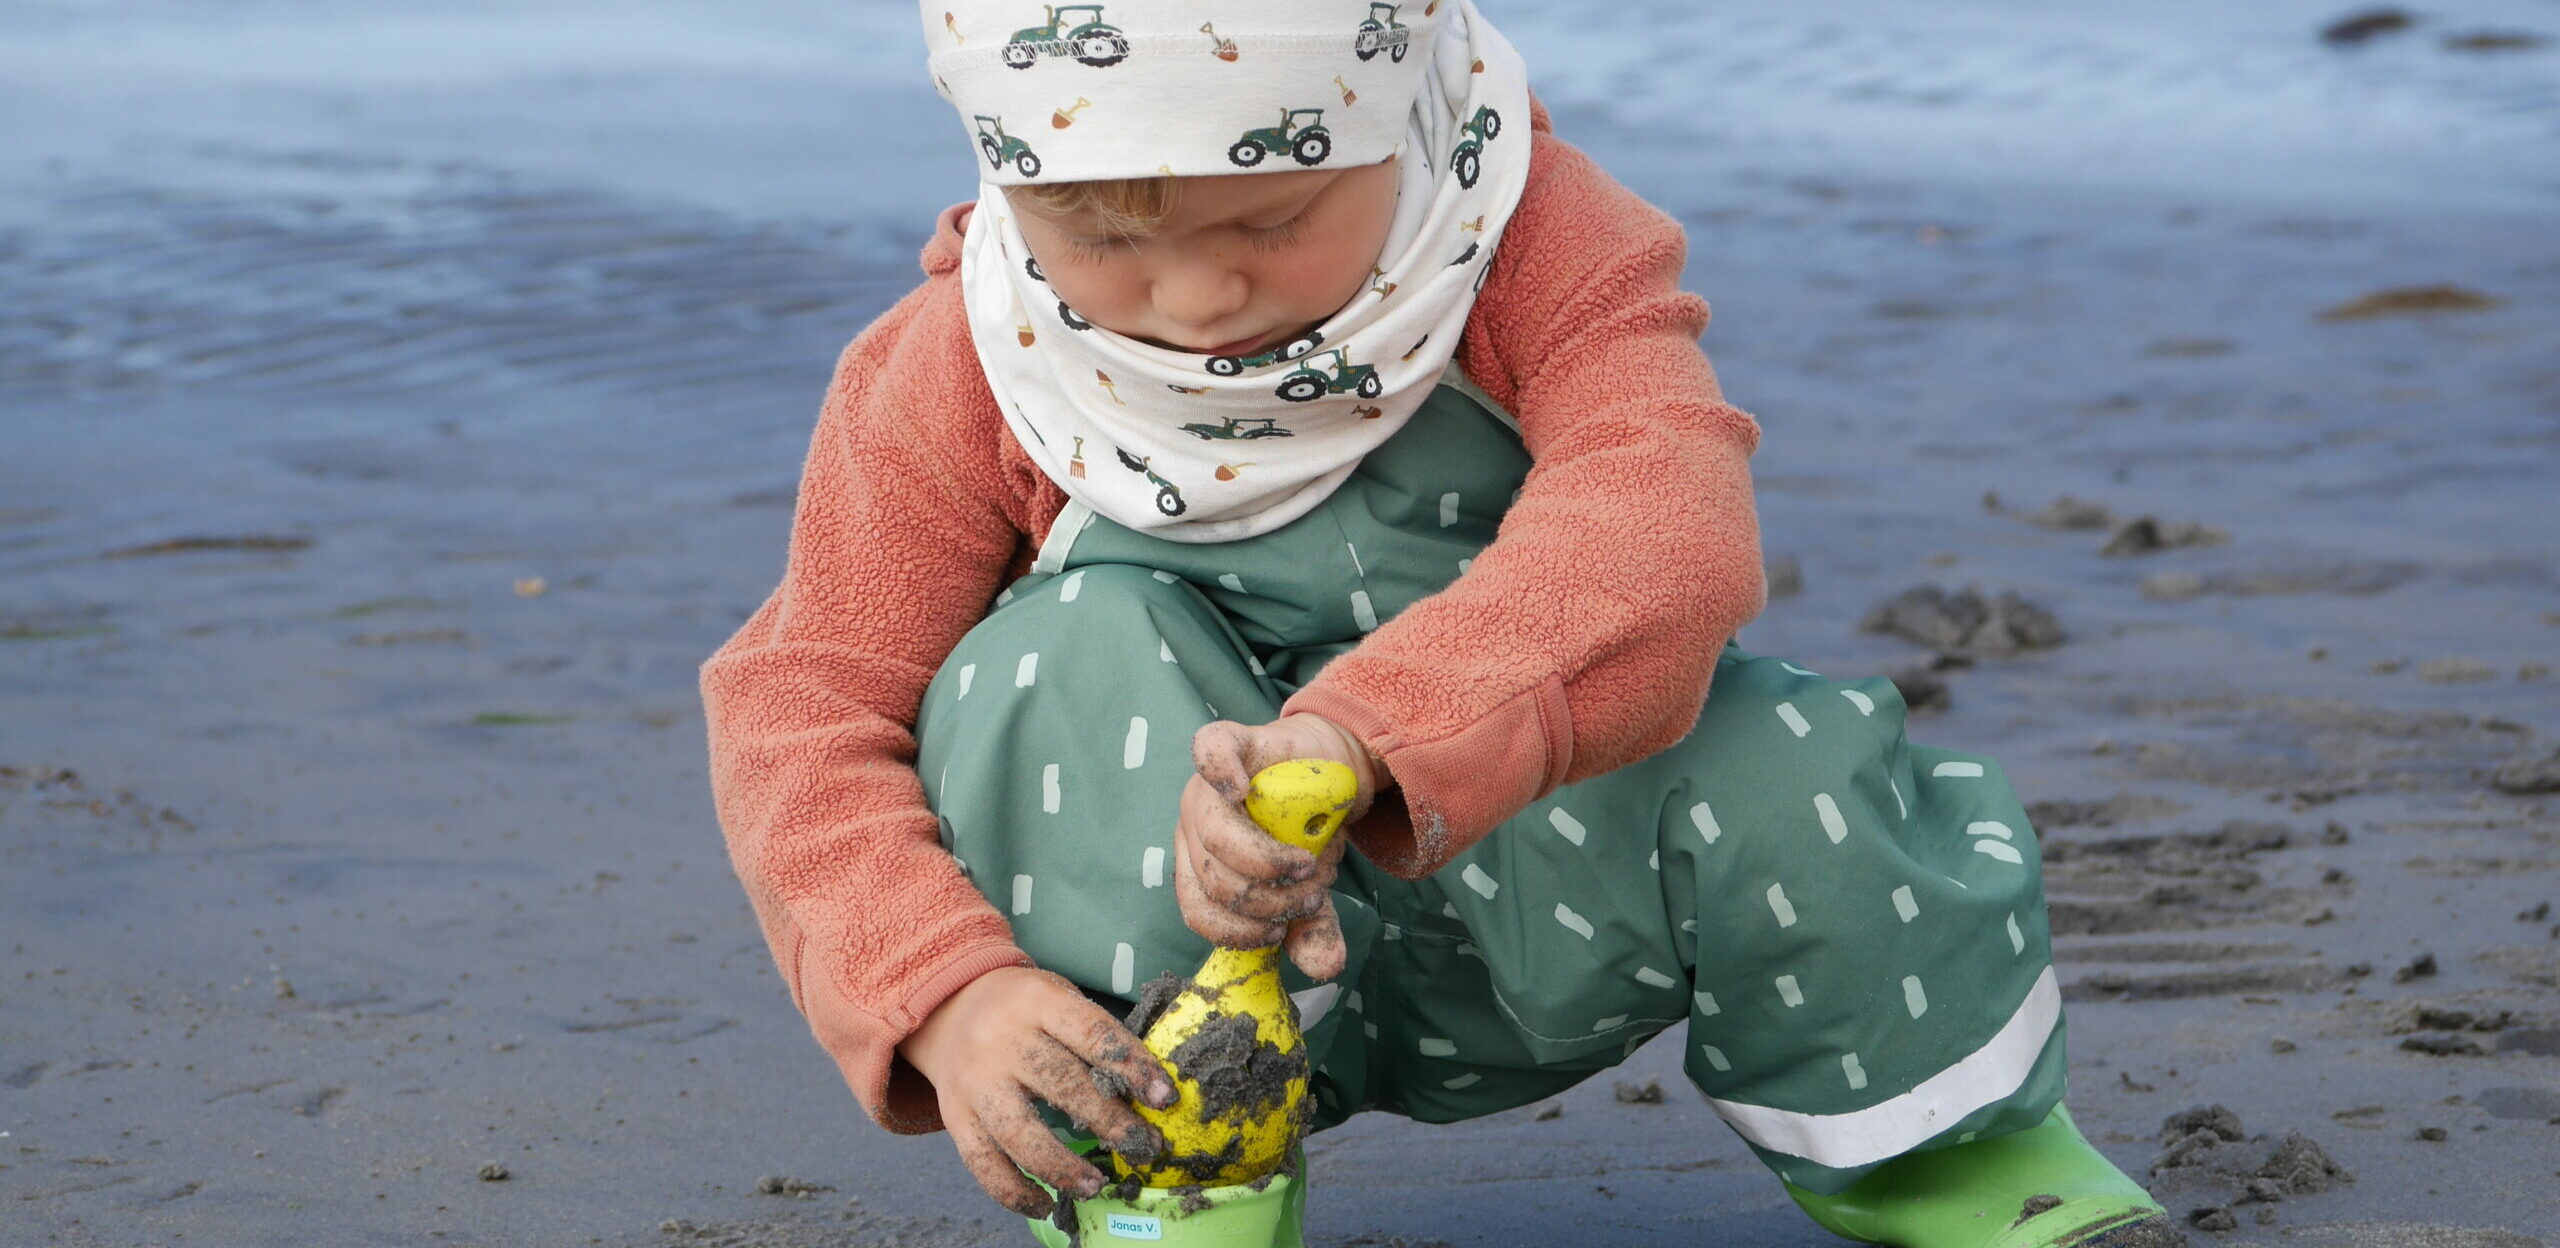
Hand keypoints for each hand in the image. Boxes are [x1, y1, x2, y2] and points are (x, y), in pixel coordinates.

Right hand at [895, 966, 1175, 1218]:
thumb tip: (1148, 1095)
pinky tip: (1045, 1204)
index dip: (1131, 1066)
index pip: (1092, 1033)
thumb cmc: (1023, 1009)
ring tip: (1097, 1185)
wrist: (947, 1009)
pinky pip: (983, 1162)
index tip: (1164, 1098)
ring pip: (1020, 1132)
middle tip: (1146, 1148)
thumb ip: (1093, 1038)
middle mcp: (1002, 1039)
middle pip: (1061, 1085)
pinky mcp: (955, 1115)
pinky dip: (1014, 1191)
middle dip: (1110, 1122)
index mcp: (1037, 1001)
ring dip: (1063, 1167)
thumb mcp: (1057, 998)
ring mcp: (974, 1081)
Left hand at [1177, 713, 1383, 980]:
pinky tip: (1241, 790)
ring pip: (1215, 834)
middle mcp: (1194, 824)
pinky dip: (1220, 773)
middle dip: (1266, 900)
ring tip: (1310, 866)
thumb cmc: (1306, 834)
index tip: (1279, 931)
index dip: (1237, 930)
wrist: (1333, 773)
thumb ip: (1310, 927)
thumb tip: (1327, 967)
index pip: (1196, 908)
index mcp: (1200, 862)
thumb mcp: (1310, 890)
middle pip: (1212, 877)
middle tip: (1309, 896)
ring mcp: (1207, 785)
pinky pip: (1209, 754)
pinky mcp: (1231, 742)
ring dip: (1268, 863)